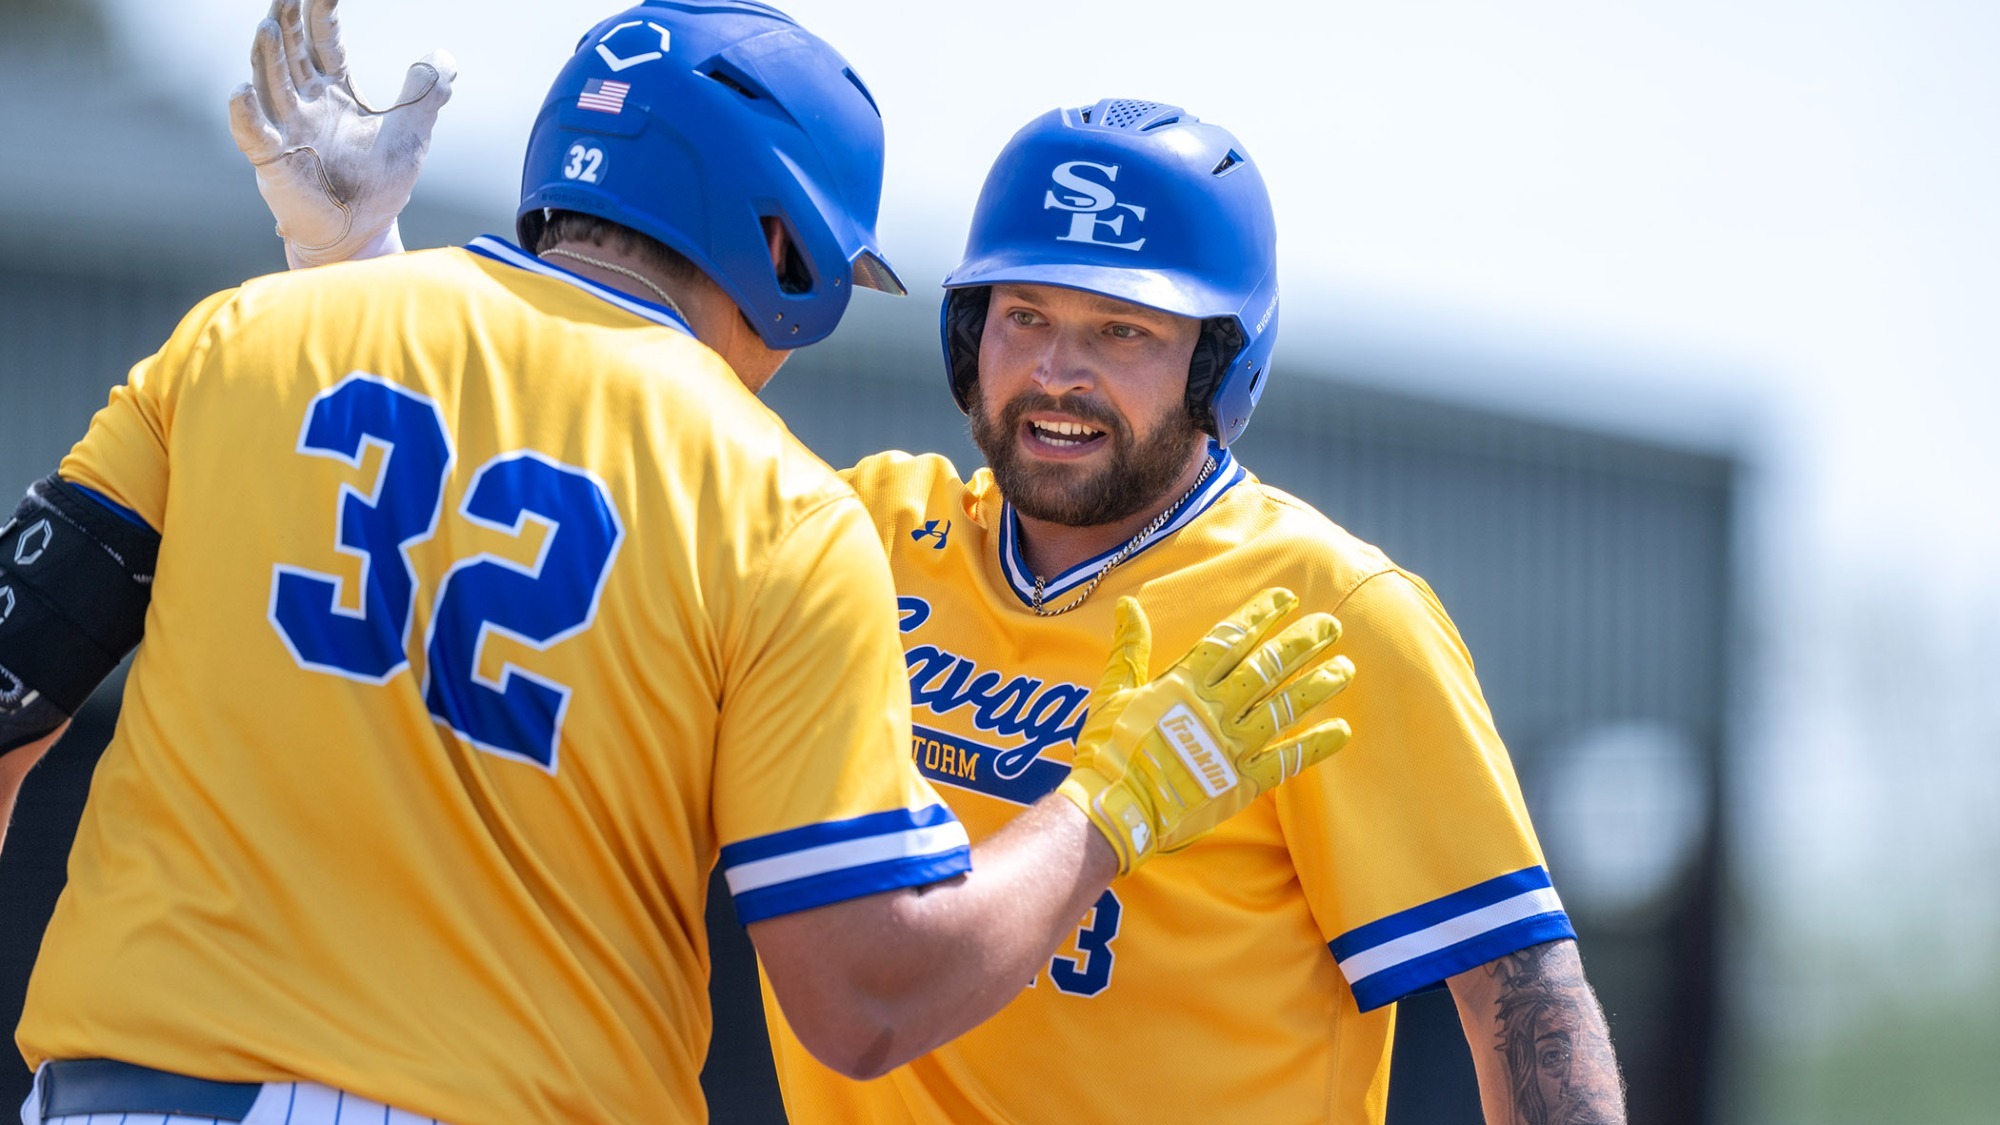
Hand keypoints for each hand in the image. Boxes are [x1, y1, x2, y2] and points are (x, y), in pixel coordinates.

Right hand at [227, 0, 454, 267]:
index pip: (323, 41)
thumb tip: (444, 56)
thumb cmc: (379, 183)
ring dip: (266, 55)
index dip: (321, 13)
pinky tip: (242, 91)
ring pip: (269, 84)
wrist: (364, 232)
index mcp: (333, 91)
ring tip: (268, 25)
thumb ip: (426, 93)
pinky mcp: (275, 162)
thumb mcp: (411, 132)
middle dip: (286, 21)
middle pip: (289, 52)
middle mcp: (304, 104)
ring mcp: (286, 130)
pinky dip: (246, 114)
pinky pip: (255, 135)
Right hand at [1058, 588, 1354, 872]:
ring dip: (1317, 686)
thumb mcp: (1112, 692)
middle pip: (1267, 668)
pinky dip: (1315, 745)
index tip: (1287, 598)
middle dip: (1301, 644)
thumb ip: (1128, 648)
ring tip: (1345, 668)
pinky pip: (1286, 759)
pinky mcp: (1240, 781)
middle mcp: (1214, 709)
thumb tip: (1128, 605)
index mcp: (1182, 684)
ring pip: (1283, 708)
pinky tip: (1342, 731)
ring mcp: (1230, 745)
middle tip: (1331, 625)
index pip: (1230, 639)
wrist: (1114, 809)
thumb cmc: (1108, 751)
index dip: (1260, 616)